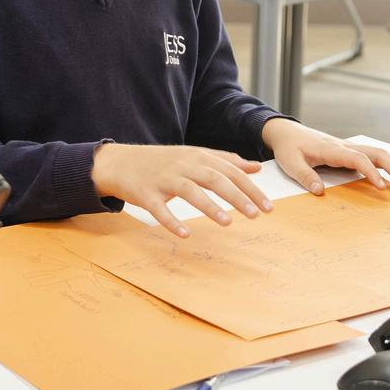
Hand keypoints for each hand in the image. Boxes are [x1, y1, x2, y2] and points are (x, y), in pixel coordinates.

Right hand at [92, 143, 271, 238]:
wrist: (121, 162)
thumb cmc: (163, 162)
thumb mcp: (195, 156)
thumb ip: (226, 161)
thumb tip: (256, 167)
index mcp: (198, 156)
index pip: (230, 171)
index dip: (250, 188)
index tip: (268, 206)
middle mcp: (184, 165)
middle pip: (215, 179)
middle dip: (237, 196)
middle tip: (256, 214)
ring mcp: (164, 179)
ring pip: (190, 191)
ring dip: (210, 206)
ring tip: (228, 222)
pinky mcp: (146, 194)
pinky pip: (160, 209)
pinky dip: (172, 221)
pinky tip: (185, 234)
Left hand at [262, 119, 389, 196]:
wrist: (287, 132)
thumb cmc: (289, 148)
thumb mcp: (290, 163)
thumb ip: (304, 176)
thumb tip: (320, 191)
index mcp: (332, 149)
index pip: (358, 159)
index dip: (371, 173)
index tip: (382, 188)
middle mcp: (345, 147)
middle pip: (377, 153)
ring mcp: (348, 148)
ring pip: (378, 154)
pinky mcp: (348, 152)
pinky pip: (372, 157)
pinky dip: (387, 167)